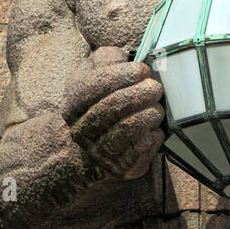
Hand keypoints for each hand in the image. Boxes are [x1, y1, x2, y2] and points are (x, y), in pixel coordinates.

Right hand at [62, 46, 165, 182]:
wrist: (98, 142)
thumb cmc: (103, 98)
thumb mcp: (97, 72)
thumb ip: (107, 59)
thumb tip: (123, 60)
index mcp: (72, 104)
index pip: (92, 87)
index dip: (119, 76)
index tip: (142, 70)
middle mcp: (81, 131)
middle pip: (109, 109)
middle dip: (137, 95)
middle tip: (155, 88)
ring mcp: (100, 153)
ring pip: (125, 131)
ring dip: (147, 115)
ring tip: (157, 106)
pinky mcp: (122, 168)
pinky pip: (140, 151)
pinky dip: (153, 136)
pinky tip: (155, 126)